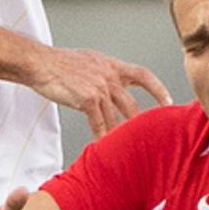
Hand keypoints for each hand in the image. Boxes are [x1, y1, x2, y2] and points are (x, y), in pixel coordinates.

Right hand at [31, 47, 169, 137]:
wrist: (39, 63)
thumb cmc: (59, 63)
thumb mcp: (89, 61)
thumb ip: (104, 72)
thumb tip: (112, 84)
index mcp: (112, 66)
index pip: (143, 75)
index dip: (158, 90)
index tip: (169, 102)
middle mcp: (109, 76)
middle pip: (132, 105)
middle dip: (142, 124)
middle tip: (149, 138)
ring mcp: (99, 87)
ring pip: (116, 117)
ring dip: (121, 134)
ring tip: (127, 148)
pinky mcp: (87, 99)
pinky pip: (99, 123)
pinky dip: (102, 135)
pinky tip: (104, 145)